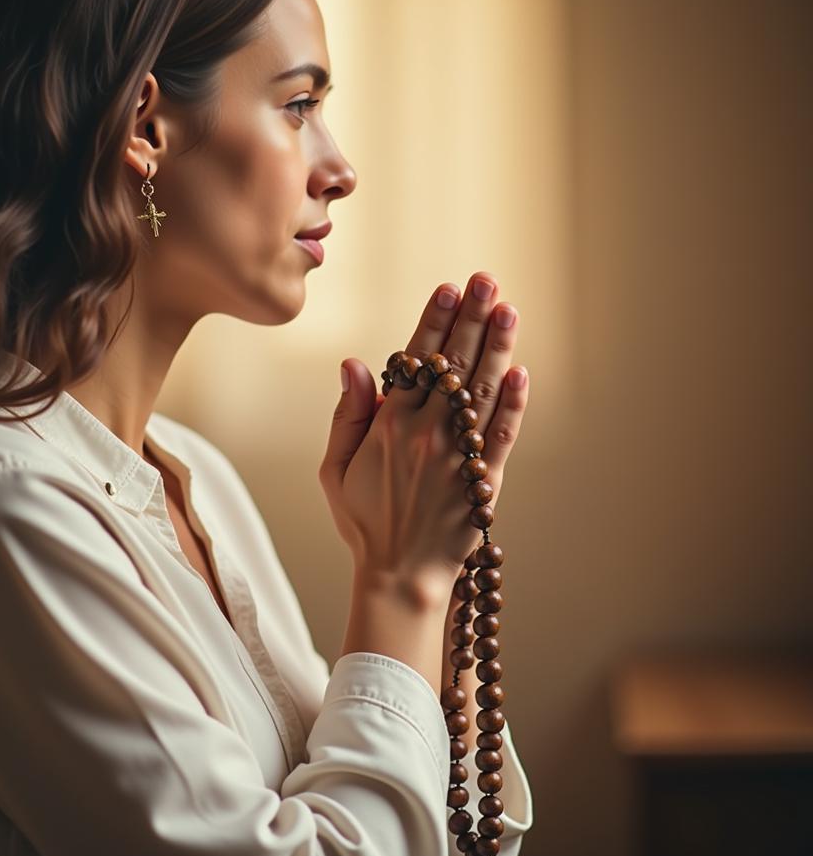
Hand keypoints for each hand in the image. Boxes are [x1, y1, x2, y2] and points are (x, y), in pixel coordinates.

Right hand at [319, 272, 528, 606]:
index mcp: (389, 426)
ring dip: (497, 348)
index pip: (416, 360)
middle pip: (454, 364)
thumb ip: (347, 413)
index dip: (434, 320)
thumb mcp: (334, 468)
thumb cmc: (363, 519)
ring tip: (508, 309)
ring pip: (481, 391)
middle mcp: (426, 434)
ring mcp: (458, 457)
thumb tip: (355, 363)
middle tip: (487, 279)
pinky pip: (502, 436)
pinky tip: (521, 373)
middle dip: (471, 317)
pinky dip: (513, 405)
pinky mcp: (484, 482)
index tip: (448, 287)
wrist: (398, 576)